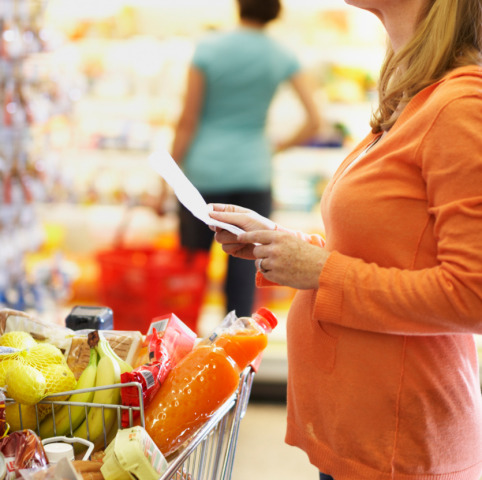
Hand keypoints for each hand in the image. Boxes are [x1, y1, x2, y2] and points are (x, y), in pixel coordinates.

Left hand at [209, 204, 327, 288]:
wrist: (321, 269)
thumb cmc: (309, 255)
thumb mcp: (292, 241)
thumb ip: (277, 241)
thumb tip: (260, 244)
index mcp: (280, 237)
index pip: (257, 234)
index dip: (246, 236)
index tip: (238, 236)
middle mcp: (275, 248)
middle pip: (256, 250)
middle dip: (261, 254)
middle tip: (271, 257)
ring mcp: (274, 262)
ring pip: (260, 263)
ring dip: (265, 264)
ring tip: (280, 265)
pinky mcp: (275, 275)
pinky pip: (265, 273)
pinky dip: (270, 273)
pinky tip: (282, 272)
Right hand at [209, 204, 274, 259]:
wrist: (271, 242)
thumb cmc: (261, 226)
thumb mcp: (245, 218)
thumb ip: (227, 216)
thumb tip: (209, 214)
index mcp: (230, 213)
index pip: (213, 210)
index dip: (208, 211)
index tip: (207, 214)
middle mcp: (227, 225)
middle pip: (213, 227)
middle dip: (222, 228)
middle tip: (232, 228)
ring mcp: (229, 237)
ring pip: (218, 239)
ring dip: (231, 238)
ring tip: (243, 237)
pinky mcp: (232, 249)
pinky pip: (225, 248)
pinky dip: (234, 246)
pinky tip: (244, 244)